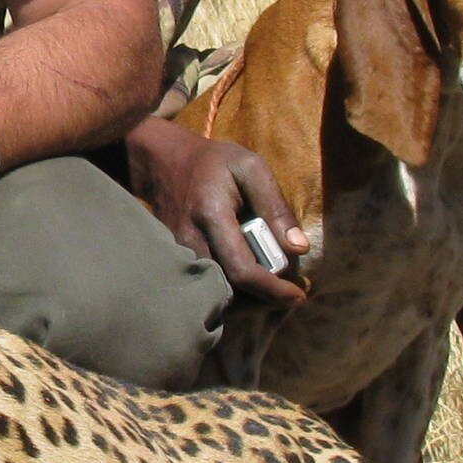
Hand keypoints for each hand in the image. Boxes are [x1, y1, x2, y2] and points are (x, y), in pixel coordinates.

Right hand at [123, 115, 309, 305]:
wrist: (163, 163)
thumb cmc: (213, 163)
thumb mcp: (251, 168)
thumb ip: (275, 206)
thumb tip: (299, 248)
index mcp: (211, 216)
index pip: (242, 270)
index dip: (272, 289)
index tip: (299, 295)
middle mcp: (189, 241)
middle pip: (230, 291)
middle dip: (265, 299)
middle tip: (292, 292)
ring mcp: (178, 255)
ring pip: (217, 295)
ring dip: (250, 299)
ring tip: (274, 287)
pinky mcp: (175, 261)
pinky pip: (206, 287)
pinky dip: (233, 292)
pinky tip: (251, 280)